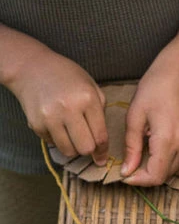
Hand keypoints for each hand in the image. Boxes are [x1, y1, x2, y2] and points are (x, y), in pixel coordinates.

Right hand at [6, 48, 107, 162]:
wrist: (30, 67)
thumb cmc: (66, 76)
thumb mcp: (91, 86)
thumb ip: (101, 112)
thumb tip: (103, 143)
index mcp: (87, 99)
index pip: (100, 136)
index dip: (103, 150)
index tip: (102, 156)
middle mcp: (68, 109)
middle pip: (85, 148)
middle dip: (88, 149)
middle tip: (86, 142)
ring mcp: (50, 117)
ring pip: (68, 151)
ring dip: (73, 148)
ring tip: (72, 136)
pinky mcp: (35, 124)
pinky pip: (52, 144)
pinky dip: (57, 140)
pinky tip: (57, 126)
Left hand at [120, 59, 178, 185]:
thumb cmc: (154, 90)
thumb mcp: (135, 117)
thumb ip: (132, 147)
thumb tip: (127, 171)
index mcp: (168, 139)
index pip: (155, 175)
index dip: (138, 180)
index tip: (126, 175)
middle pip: (165, 177)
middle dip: (146, 175)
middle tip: (132, 164)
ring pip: (177, 174)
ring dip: (160, 171)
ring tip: (148, 155)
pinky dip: (176, 168)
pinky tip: (164, 155)